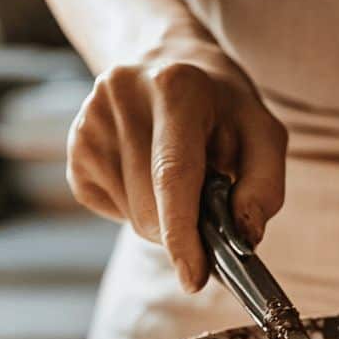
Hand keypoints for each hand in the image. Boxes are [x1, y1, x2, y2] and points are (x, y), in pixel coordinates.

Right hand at [66, 43, 286, 291]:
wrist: (168, 61)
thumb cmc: (223, 105)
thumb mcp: (263, 131)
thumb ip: (264, 185)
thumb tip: (244, 237)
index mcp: (176, 87)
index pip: (173, 175)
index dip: (183, 234)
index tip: (194, 278)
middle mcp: (122, 97)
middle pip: (152, 208)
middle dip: (185, 229)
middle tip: (210, 206)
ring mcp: (89, 122)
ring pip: (132, 215)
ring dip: (164, 219)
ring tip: (182, 177)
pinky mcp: (75, 147)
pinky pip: (111, 209)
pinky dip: (140, 208)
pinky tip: (150, 173)